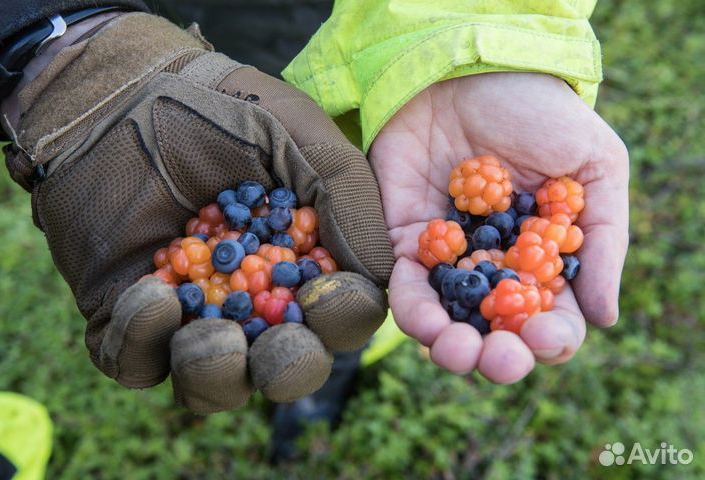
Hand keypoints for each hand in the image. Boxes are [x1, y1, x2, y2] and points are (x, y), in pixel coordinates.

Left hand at [5, 13, 392, 411]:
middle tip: (278, 342)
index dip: (342, 318)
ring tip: (209, 333)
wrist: (125, 92)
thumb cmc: (224, 108)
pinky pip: (136, 363)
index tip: (324, 292)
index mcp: (305, 265)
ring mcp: (189, 314)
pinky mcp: (126, 316)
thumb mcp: (301, 135)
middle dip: (289, 367)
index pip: (341, 314)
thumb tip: (379, 275)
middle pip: (285, 367)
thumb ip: (349, 197)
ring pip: (213, 386)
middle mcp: (254, 301)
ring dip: (217, 373)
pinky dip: (143, 344)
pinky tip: (149, 294)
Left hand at [369, 73, 628, 382]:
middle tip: (498, 359)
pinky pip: (404, 285)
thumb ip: (603, 240)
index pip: (552, 318)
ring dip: (449, 346)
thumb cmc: (540, 113)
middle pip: (496, 333)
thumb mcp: (595, 167)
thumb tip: (603, 317)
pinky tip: (425, 319)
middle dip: (498, 357)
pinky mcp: (404, 240)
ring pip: (447, 320)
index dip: (551, 339)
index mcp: (544, 258)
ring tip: (454, 349)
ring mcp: (449, 256)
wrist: (467, 70)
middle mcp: (496, 266)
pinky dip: (411, 308)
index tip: (544, 337)